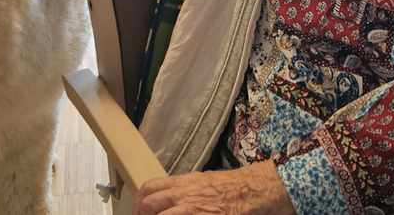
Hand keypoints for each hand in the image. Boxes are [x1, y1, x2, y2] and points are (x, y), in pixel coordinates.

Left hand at [134, 161, 294, 214]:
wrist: (256, 190)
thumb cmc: (233, 187)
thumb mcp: (203, 182)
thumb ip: (183, 191)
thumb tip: (166, 201)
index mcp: (184, 183)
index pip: (149, 188)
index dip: (138, 202)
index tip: (137, 213)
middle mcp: (185, 195)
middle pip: (149, 205)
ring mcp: (194, 209)